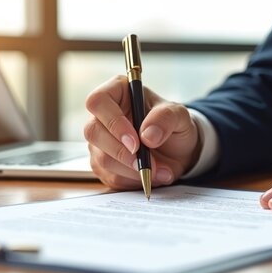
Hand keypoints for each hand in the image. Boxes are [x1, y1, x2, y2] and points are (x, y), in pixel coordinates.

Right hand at [84, 75, 199, 189]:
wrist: (176, 150)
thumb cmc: (173, 125)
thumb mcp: (178, 115)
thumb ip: (166, 118)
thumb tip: (148, 135)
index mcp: (116, 92)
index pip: (98, 101)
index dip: (113, 122)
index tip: (135, 142)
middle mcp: (102, 116)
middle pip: (93, 132)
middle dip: (121, 152)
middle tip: (146, 163)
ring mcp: (99, 141)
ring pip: (101, 158)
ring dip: (131, 169)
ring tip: (158, 170)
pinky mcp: (102, 164)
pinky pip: (110, 176)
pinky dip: (132, 180)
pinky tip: (149, 175)